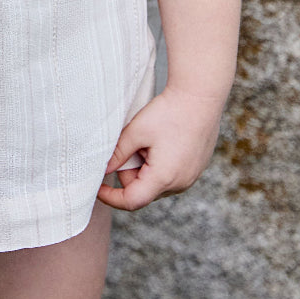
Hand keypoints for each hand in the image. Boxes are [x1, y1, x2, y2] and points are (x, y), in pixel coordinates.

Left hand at [96, 85, 225, 211]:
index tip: (99, 189)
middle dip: (130, 172)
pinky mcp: (195, 169)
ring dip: (145, 168)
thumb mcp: (137, 131)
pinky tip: (162, 142)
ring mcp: (190, 178)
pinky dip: (159, 164)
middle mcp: (179, 184)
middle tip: (131, 144)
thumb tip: (104, 169)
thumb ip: (118, 154)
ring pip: (156, 183)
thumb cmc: (169, 112)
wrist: (200, 97)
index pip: (132, 201)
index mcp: (163, 178)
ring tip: (149, 141)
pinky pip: (170, 176)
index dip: (112, 198)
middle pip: (143, 190)